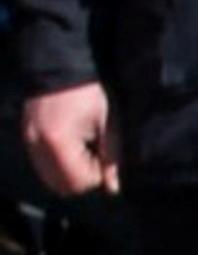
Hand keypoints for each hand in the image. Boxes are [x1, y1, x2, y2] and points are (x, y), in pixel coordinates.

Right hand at [18, 83, 114, 198]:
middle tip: (96, 156)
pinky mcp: (27, 137)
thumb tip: (114, 187)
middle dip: (83, 177)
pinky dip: (58, 164)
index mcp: (58, 141)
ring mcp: (29, 141)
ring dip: (70, 173)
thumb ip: (111, 155)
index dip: (98, 176)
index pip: (79, 181)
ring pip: (50, 178)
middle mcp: (37, 144)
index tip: (106, 159)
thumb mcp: (107, 123)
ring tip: (84, 150)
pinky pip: (42, 165)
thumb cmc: (88, 92)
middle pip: (62, 185)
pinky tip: (72, 146)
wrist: (62, 67)